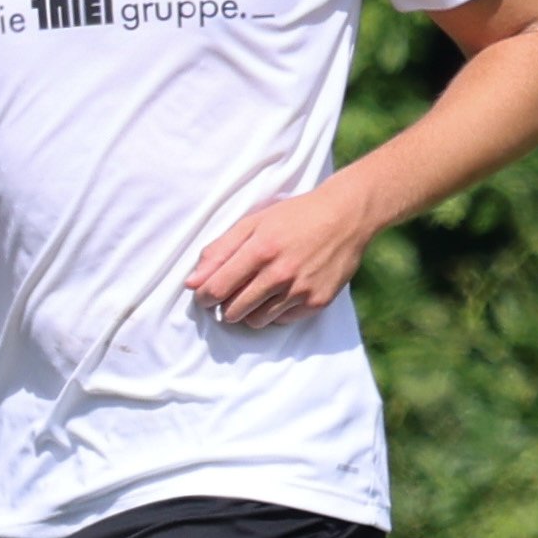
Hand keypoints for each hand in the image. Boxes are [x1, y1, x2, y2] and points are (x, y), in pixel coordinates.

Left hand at [188, 181, 377, 329]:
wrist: (345, 216)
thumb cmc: (295, 216)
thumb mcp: (254, 222)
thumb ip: (220, 250)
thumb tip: (191, 282)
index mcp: (260, 249)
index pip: (216, 288)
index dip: (203, 296)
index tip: (203, 295)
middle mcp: (280, 273)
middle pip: (234, 310)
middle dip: (225, 306)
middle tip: (230, 294)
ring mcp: (300, 290)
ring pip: (257, 320)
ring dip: (249, 312)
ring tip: (256, 292)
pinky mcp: (317, 302)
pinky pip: (282, 320)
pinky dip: (274, 312)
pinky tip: (280, 293)